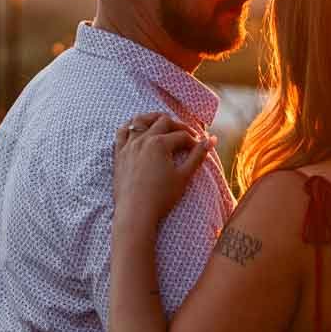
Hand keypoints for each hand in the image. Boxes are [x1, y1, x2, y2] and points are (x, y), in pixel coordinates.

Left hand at [113, 113, 214, 230]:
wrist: (136, 213)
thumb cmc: (161, 197)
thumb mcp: (184, 176)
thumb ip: (198, 156)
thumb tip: (212, 139)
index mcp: (160, 143)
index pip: (182, 136)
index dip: (194, 141)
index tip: (199, 148)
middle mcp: (142, 139)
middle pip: (163, 122)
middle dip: (178, 126)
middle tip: (186, 135)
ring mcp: (128, 145)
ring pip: (140, 121)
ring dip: (153, 118)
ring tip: (163, 123)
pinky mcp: (118, 154)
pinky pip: (122, 132)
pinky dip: (131, 126)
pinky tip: (138, 130)